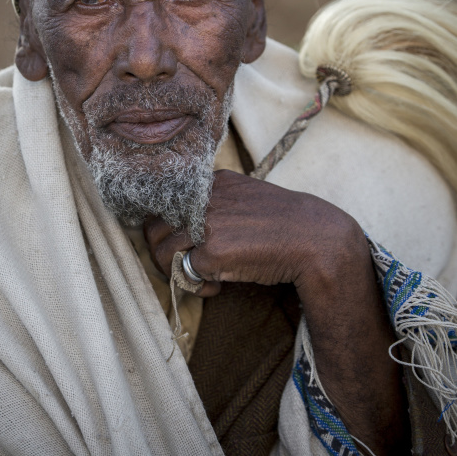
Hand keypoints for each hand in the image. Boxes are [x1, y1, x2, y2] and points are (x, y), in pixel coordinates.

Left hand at [144, 168, 363, 295]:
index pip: (163, 203)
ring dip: (175, 271)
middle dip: (161, 252)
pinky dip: (197, 286)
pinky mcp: (213, 251)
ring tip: (203, 278)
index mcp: (211, 182)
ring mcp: (206, 223)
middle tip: (182, 266)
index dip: (166, 228)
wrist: (315, 238)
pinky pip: (184, 274)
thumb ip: (215, 205)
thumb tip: (182, 229)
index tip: (178, 243)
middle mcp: (204, 198)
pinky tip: (217, 286)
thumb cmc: (283, 224)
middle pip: (153, 227)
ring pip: (162, 251)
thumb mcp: (244, 198)